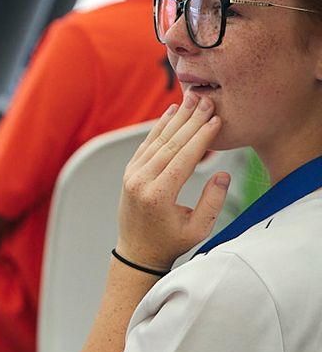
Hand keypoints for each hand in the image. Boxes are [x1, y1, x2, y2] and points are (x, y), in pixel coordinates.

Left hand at [118, 98, 229, 269]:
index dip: (201, 136)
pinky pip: (146, 145)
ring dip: (175, 119)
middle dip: (191, 120)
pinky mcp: (129, 173)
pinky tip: (171, 113)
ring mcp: (132, 175)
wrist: (137, 252)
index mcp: (158, 195)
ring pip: (156, 141)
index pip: (183, 158)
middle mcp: (141, 181)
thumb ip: (212, 201)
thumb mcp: (198, 228)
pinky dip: (159, 127)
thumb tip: (222, 174)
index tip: (216, 118)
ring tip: (192, 99)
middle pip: (170, 144)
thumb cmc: (170, 242)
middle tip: (207, 100)